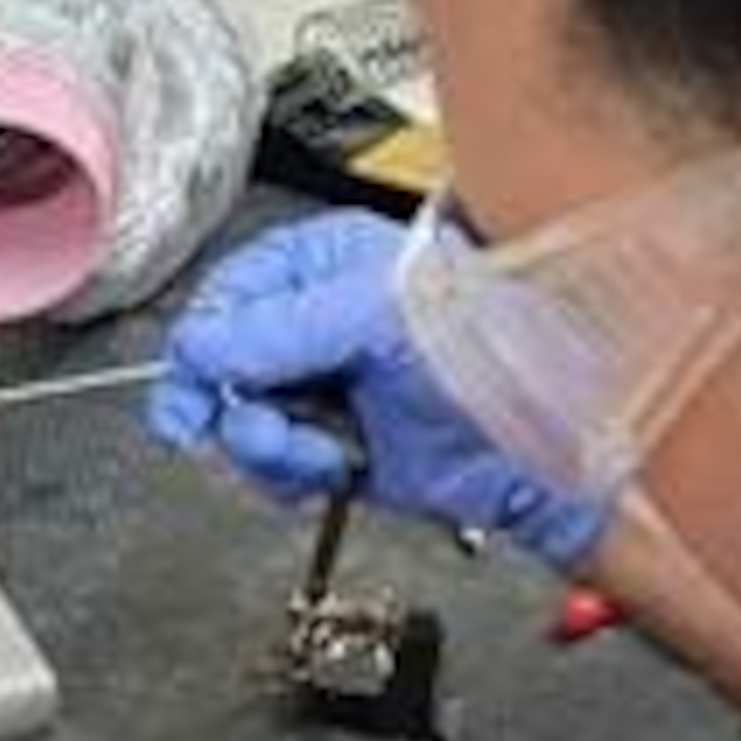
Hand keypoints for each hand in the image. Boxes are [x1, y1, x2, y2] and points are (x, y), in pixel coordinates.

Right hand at [148, 210, 610, 570]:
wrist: (543, 444)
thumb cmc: (493, 352)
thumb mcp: (375, 318)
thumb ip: (279, 329)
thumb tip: (199, 347)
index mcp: (324, 264)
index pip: (226, 296)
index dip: (206, 344)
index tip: (197, 386)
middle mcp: (317, 323)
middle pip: (222, 366)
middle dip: (240, 407)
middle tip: (264, 428)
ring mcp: (324, 386)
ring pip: (240, 421)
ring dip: (272, 448)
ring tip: (322, 451)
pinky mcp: (333, 445)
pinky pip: (273, 466)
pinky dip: (292, 476)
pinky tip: (333, 468)